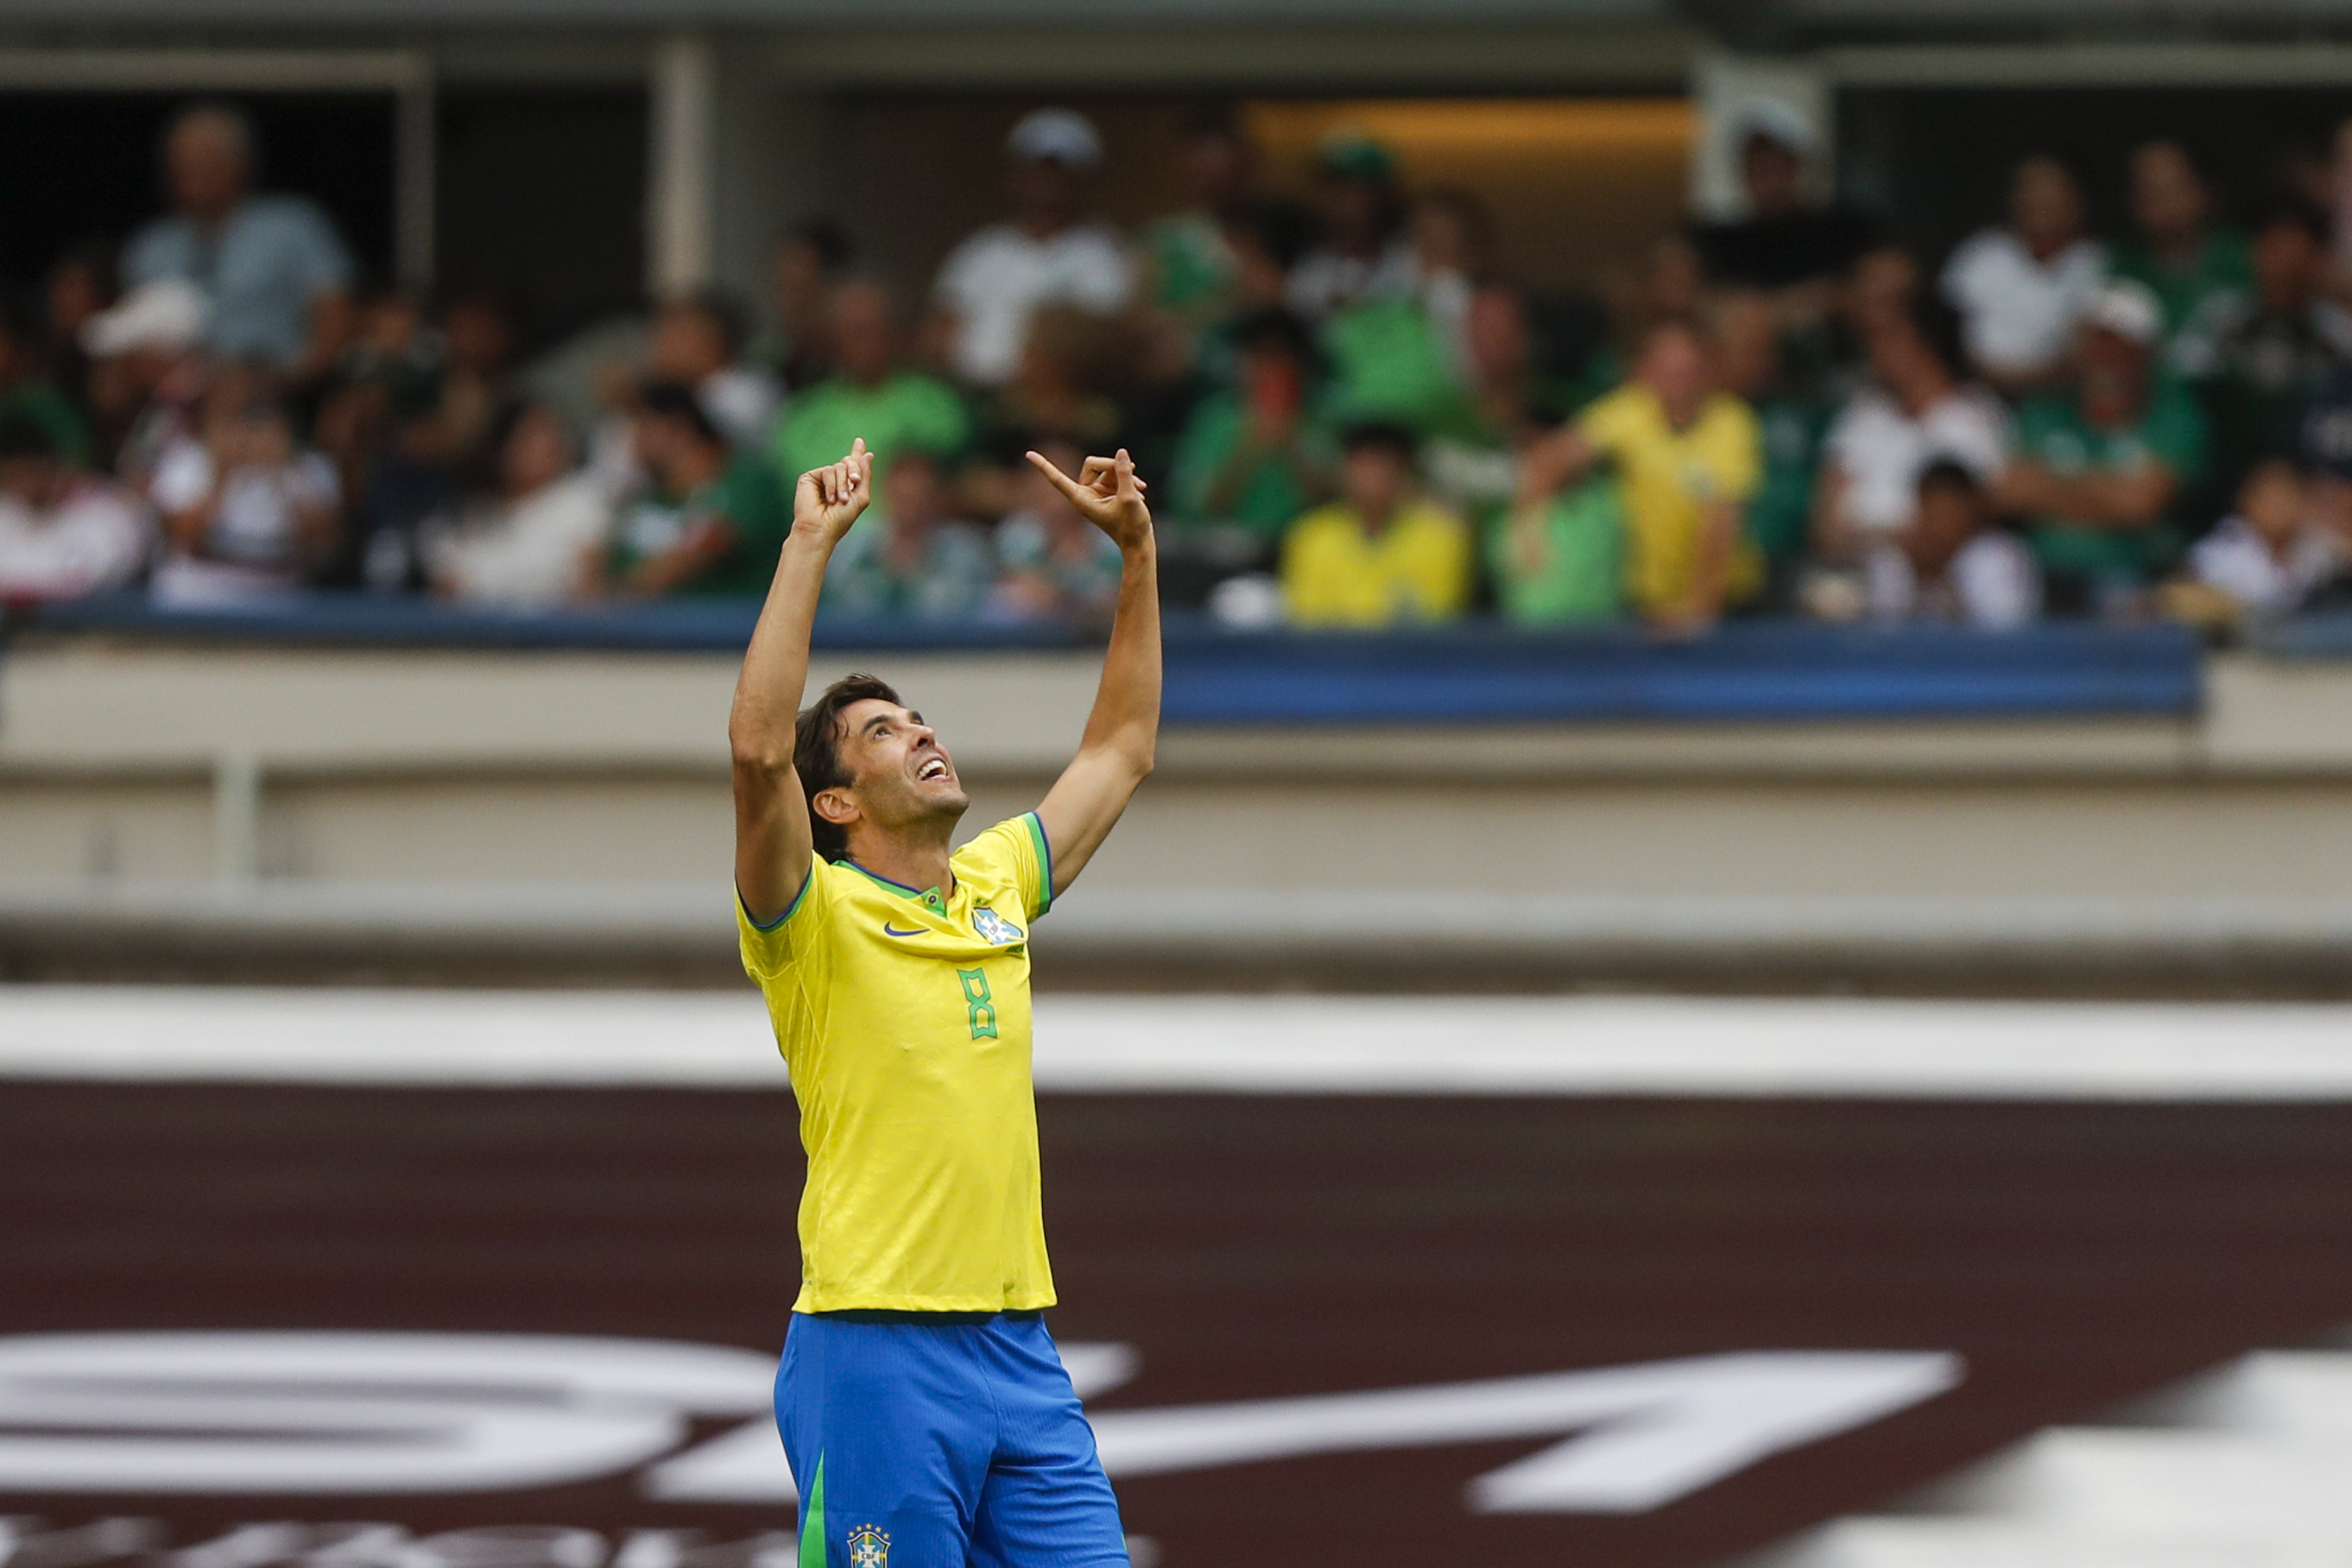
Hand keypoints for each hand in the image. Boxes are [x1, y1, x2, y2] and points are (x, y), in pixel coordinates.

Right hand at [793, 438, 873, 543]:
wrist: (822, 527)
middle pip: (848, 461)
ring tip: (841, 500)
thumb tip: (868, 454)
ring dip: (843, 484)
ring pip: (839, 466)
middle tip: (855, 481)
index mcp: (847, 485)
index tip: (859, 441)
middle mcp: (834, 479)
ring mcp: (821, 478)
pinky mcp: (810, 477)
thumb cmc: (842, 518)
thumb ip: (865, 475)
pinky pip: (828, 470)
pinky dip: (832, 484)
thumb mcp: (861, 497)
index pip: (852, 465)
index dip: (856, 453)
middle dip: (854, 470)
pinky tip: (829, 498)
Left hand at [1028, 447, 1151, 550]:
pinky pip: (1115, 474)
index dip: (1044, 466)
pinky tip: (1141, 489)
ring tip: (1141, 487)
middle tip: (1132, 470)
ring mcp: (1097, 492)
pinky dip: (1128, 479)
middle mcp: (1086, 494)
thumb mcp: (1129, 497)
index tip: (1028, 454)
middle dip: (1113, 465)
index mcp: (1081, 499)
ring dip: (1125, 473)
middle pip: (1092, 464)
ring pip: (1107, 467)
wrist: (1140, 543)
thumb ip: (1124, 474)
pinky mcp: (1107, 491)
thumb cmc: (1132, 527)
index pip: (1057, 479)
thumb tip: (1121, 452)